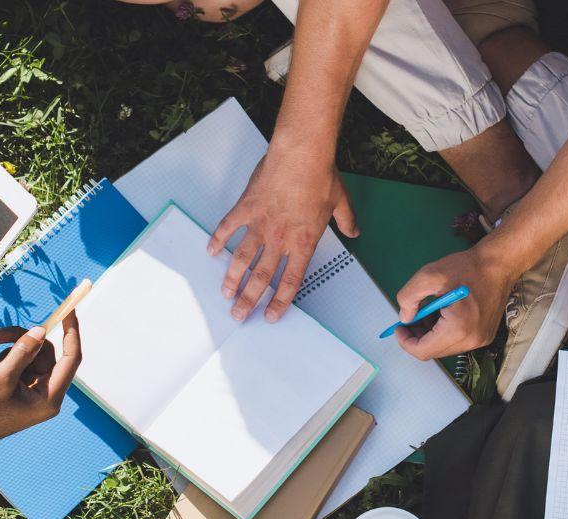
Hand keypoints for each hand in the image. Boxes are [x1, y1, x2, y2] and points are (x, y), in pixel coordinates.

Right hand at [0, 313, 81, 453]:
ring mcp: (35, 392)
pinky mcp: (23, 389)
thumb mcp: (0, 376)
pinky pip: (20, 364)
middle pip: (45, 353)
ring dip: (8, 354)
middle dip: (21, 341)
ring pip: (31, 356)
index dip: (71, 332)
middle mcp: (47, 395)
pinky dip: (4, 363)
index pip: (70, 358)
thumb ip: (23, 352)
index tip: (70, 310)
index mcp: (50, 398)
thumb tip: (41, 331)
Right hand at [209, 148, 357, 321]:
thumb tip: (355, 232)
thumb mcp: (341, 202)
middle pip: (262, 278)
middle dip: (249, 300)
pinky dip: (218, 240)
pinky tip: (211, 251)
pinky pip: (227, 227)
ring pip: (242, 259)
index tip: (270, 316)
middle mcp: (280, 239)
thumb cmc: (321, 177)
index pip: (291, 281)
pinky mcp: (246, 208)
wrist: (301, 154)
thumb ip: (347, 221)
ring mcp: (260, 224)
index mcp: (304, 243)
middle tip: (239, 315)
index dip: (280, 302)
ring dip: (232, 278)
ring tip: (225, 293)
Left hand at [393, 247, 514, 359]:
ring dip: (430, 335)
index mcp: (458, 328)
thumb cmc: (468, 268)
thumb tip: (405, 317)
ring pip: (445, 348)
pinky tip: (441, 314)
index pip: (423, 350)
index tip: (399, 327)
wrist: (499, 264)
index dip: (406, 342)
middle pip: (434, 351)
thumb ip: (409, 297)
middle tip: (410, 319)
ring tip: (426, 313)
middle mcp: (472, 340)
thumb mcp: (429, 275)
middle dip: (417, 337)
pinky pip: (457, 341)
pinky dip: (444, 332)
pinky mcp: (485, 335)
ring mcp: (480, 340)